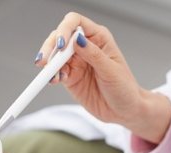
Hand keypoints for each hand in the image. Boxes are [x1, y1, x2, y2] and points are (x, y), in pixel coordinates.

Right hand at [37, 12, 170, 142]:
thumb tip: (77, 39)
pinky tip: (53, 80)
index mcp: (98, 38)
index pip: (76, 23)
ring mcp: (76, 63)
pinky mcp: (70, 78)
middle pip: (60, 38)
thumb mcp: (111, 71)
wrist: (123, 111)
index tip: (61, 45)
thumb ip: (93, 54)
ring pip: (55, 56)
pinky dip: (52, 76)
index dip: (65, 30)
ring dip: (49, 64)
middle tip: (45, 62)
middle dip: (50, 47)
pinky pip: (56, 73)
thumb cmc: (124, 88)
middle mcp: (85, 47)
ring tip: (49, 75)